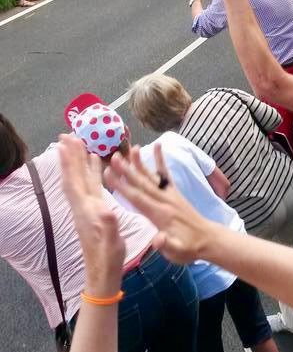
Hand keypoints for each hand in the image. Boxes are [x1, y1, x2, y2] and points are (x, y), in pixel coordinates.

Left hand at [58, 135, 125, 296]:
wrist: (103, 273)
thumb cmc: (108, 257)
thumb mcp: (111, 242)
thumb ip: (109, 226)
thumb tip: (107, 210)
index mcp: (86, 210)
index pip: (74, 181)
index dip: (69, 162)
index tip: (66, 143)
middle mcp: (84, 205)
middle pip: (74, 176)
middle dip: (71, 155)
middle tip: (68, 135)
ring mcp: (88, 207)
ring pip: (82, 178)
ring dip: (79, 160)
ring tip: (80, 142)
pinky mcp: (95, 209)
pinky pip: (91, 184)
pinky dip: (92, 171)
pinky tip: (96, 162)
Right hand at [104, 143, 216, 265]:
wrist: (208, 239)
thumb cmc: (188, 248)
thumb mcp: (176, 252)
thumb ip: (165, 245)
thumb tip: (157, 239)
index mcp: (159, 215)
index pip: (136, 198)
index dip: (121, 186)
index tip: (108, 173)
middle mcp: (163, 201)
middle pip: (141, 183)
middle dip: (127, 170)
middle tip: (114, 157)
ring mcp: (170, 195)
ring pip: (151, 176)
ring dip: (140, 163)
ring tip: (132, 148)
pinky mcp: (175, 192)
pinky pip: (166, 174)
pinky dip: (161, 160)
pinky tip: (158, 146)